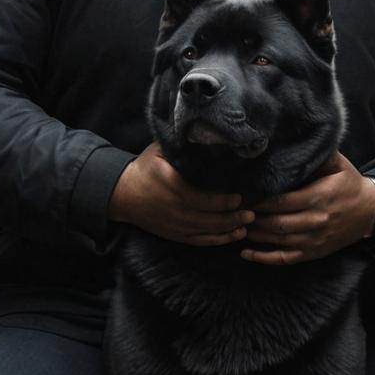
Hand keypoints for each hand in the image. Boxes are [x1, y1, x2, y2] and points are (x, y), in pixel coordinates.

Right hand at [109, 142, 254, 245]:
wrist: (122, 194)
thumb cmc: (145, 167)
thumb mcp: (160, 150)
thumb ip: (182, 145)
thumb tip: (208, 133)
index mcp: (172, 187)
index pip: (203, 199)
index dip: (224, 201)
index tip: (240, 196)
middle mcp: (175, 210)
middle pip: (210, 219)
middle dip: (233, 217)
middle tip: (252, 212)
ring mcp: (175, 225)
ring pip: (207, 232)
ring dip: (229, 230)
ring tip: (247, 224)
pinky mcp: (174, 235)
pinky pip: (200, 241)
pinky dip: (217, 240)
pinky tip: (232, 236)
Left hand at [241, 152, 374, 265]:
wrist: (370, 211)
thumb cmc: (349, 183)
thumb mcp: (337, 163)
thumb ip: (315, 155)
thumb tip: (291, 138)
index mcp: (319, 197)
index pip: (283, 201)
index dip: (261, 201)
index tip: (243, 195)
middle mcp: (316, 221)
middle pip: (277, 223)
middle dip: (253, 218)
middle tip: (235, 210)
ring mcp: (315, 240)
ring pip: (278, 241)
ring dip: (255, 235)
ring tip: (235, 226)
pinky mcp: (314, 252)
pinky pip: (286, 258)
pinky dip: (264, 258)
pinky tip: (246, 252)